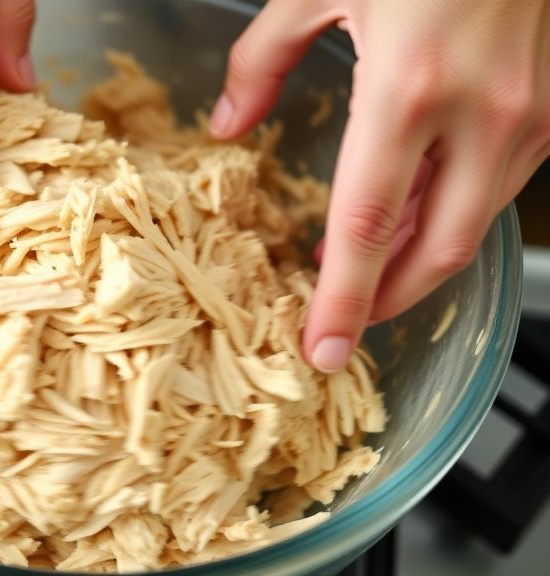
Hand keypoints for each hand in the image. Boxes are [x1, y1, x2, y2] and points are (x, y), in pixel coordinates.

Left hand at [210, 0, 549, 372]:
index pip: (365, 228)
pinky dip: (454, 214)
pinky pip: (503, 186)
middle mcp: (482, 114)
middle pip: (434, 252)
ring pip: (474, 225)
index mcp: (408, 88)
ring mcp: (532, 114)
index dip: (340, 302)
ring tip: (368, 265)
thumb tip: (227, 123)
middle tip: (343, 320)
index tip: (320, 350)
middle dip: (385, 300)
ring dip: (418, 258)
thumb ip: (262, 61)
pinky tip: (418, 209)